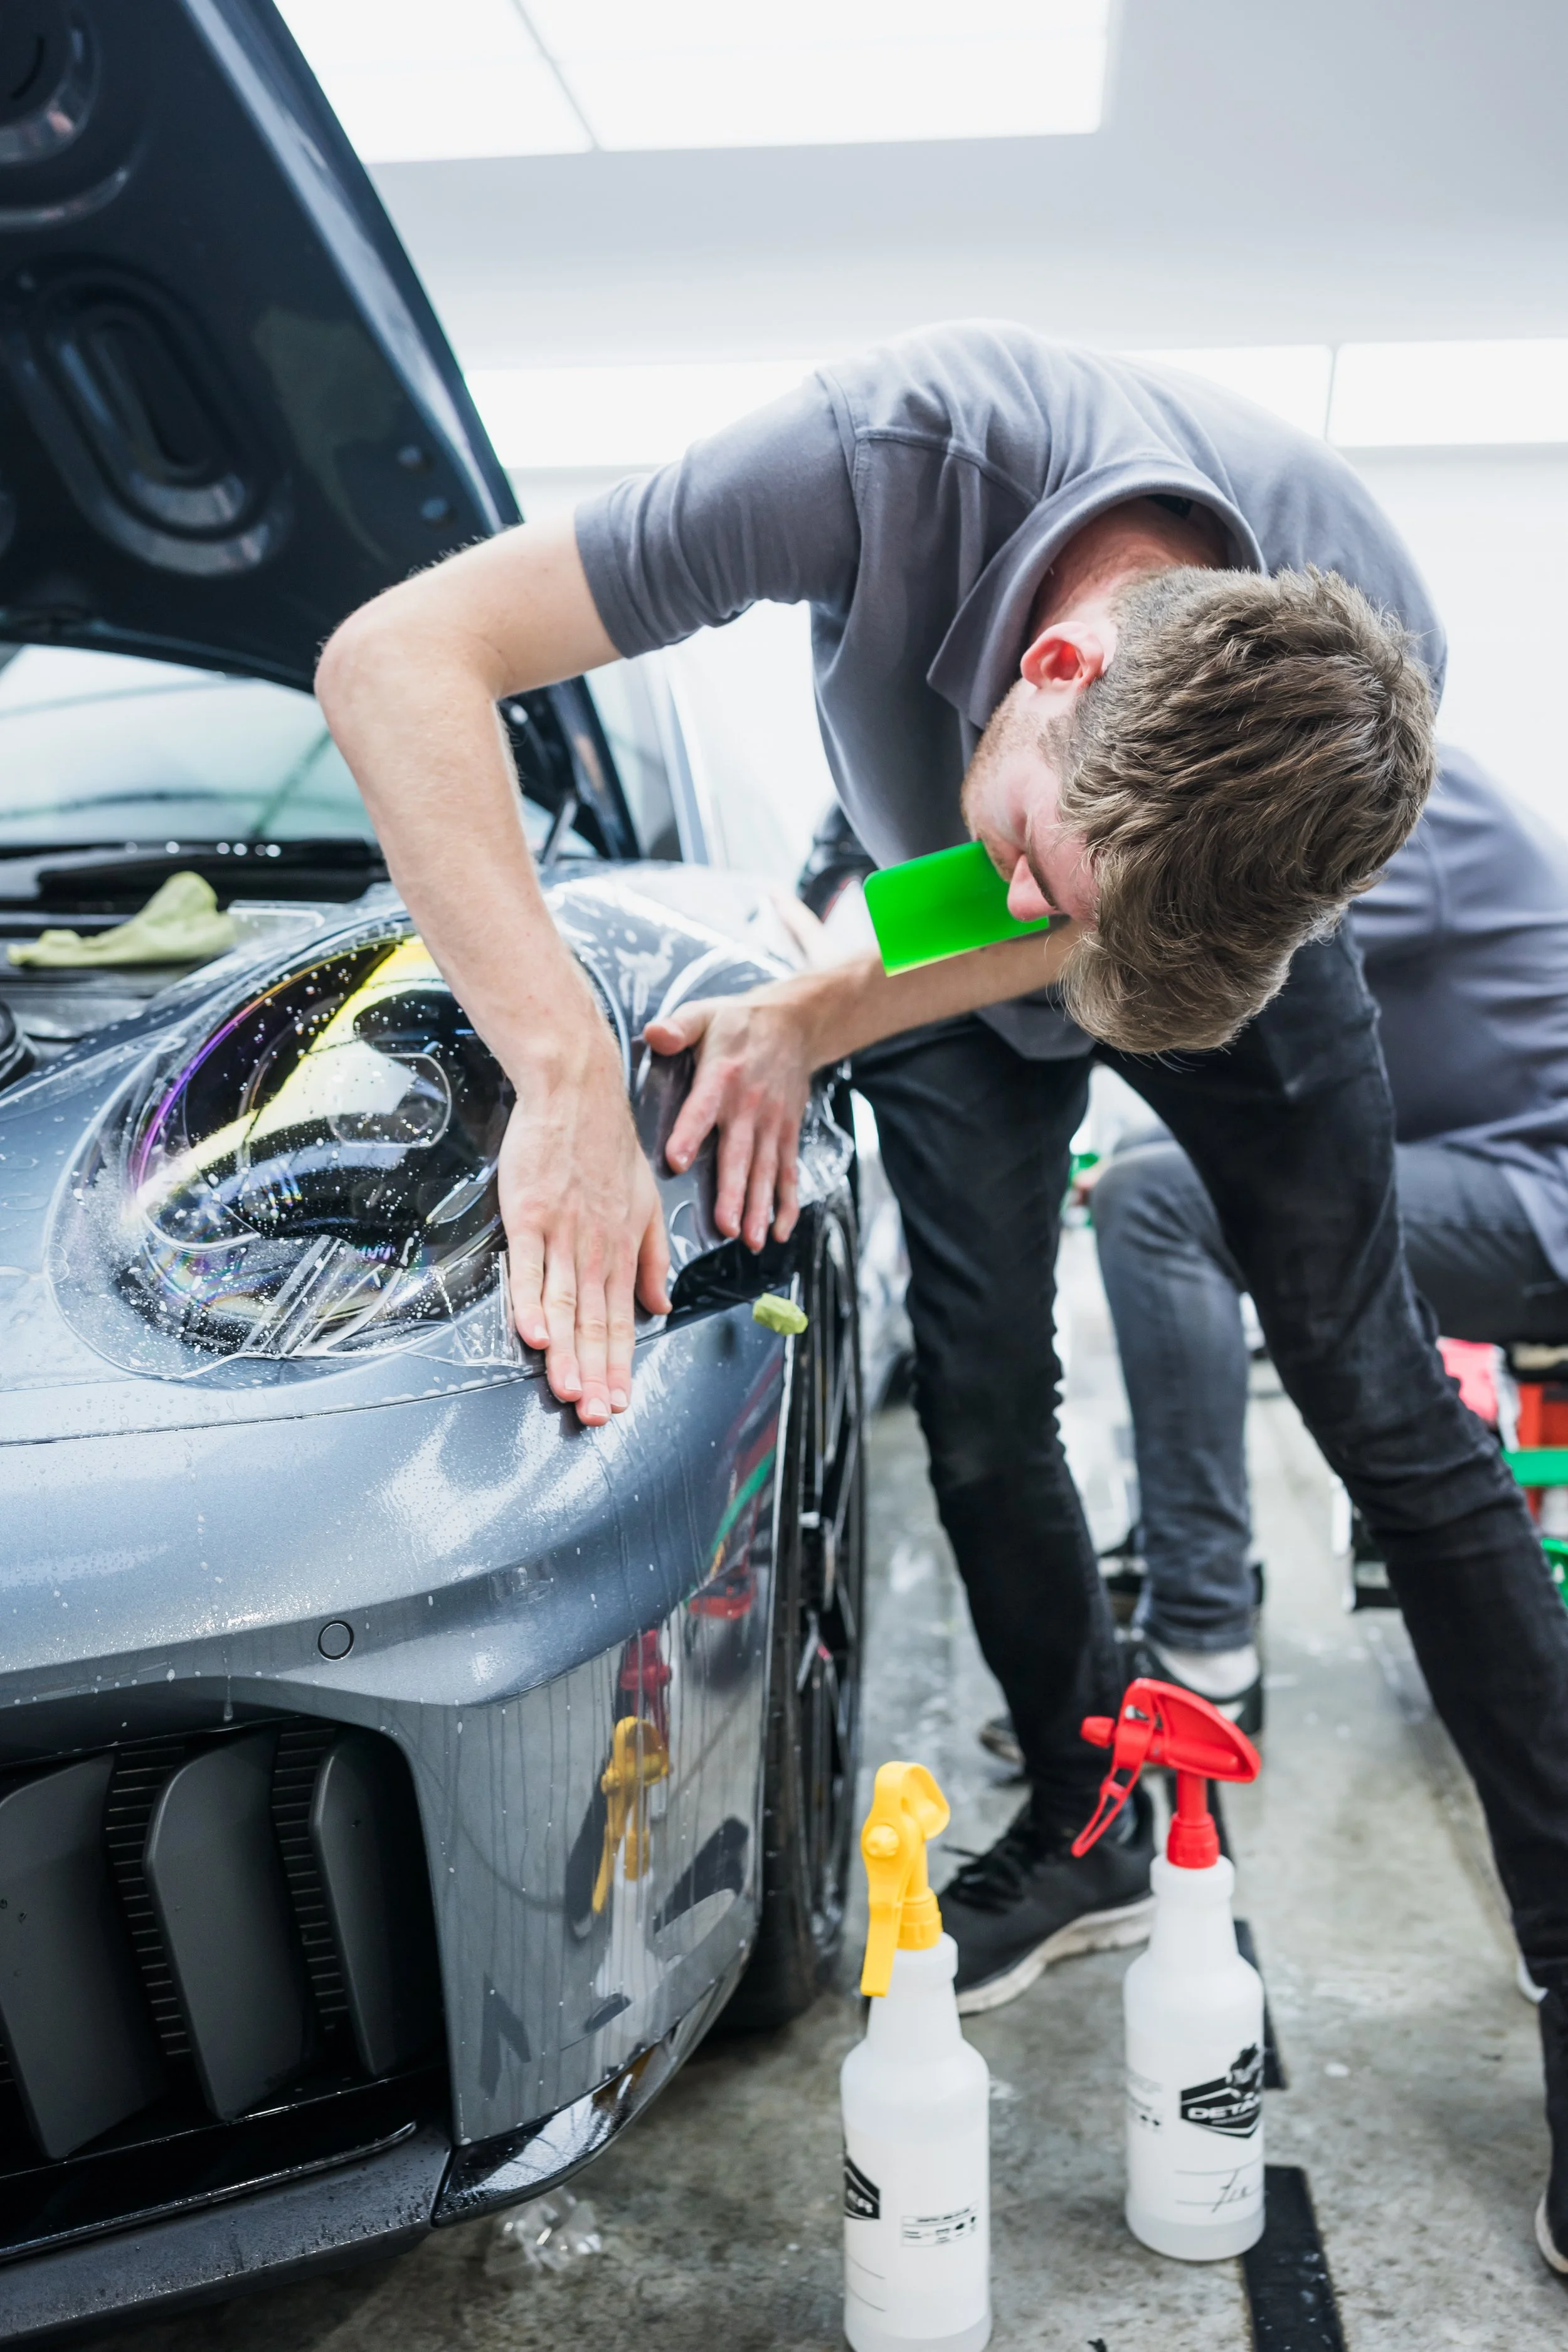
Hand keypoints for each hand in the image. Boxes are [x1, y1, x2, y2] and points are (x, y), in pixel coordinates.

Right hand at [499, 1022, 670, 1425]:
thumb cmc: (607, 1144)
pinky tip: (533, 1336)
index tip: (620, 1401)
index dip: (620, 1363)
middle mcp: (596, 1247)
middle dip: (597, 1373)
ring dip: (568, 1352)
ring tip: (571, 1392)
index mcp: (622, 1247)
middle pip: (595, 1322)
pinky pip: (528, 1267)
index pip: (622, 1318)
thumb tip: (661, 1305)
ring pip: (565, 1304)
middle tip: (596, 1416)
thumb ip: (652, 1258)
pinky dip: (530, 1303)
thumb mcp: (647, 1201)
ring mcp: (561, 1233)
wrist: (577, 1091)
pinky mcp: (528, 1215)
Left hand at [644, 983, 819, 1250]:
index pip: (703, 1108)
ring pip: (765, 1171)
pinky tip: (779, 1231)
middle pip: (740, 1154)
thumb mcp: (703, 1014)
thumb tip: (655, 1033)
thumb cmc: (738, 1024)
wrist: (794, 1022)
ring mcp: (772, 1123)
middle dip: (733, 1192)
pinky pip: (788, 1172)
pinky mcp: (787, 1133)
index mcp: (722, 1076)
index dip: (690, 1133)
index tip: (677, 1160)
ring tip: (749, 1239)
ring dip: (758, 1207)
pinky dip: (787, 1203)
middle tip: (725, 1226)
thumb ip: (677, 1027)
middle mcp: (749, 1105)